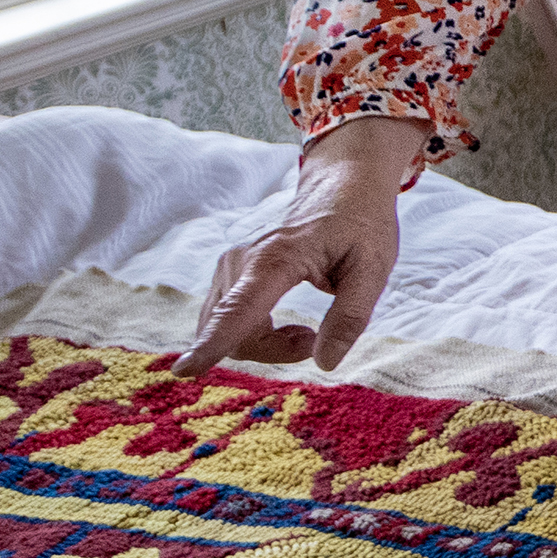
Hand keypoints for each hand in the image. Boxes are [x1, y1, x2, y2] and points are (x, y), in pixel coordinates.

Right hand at [175, 119, 425, 376]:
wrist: (340, 187)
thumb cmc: (360, 225)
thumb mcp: (373, 269)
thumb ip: (350, 317)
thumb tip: (325, 363)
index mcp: (276, 260)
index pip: (238, 310)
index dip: (212, 343)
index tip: (183, 370)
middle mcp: (241, 262)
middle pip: (233, 333)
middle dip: (271, 351)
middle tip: (315, 340)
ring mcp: (230, 267)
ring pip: (227, 331)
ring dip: (266, 345)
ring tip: (307, 330)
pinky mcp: (229, 274)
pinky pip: (228, 321)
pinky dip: (255, 333)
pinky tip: (286, 323)